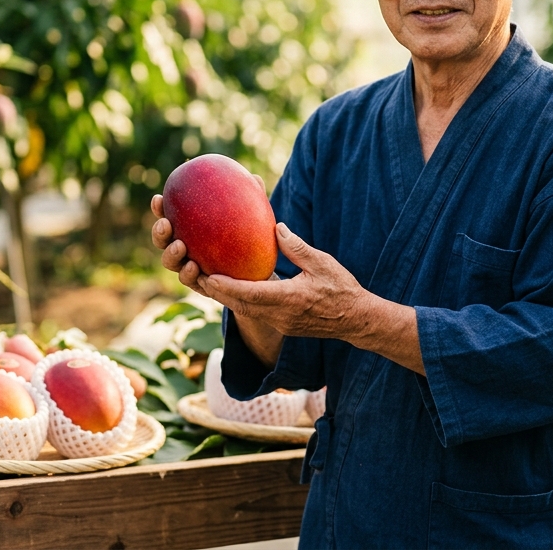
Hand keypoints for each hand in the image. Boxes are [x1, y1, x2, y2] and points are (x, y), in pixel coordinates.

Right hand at [149, 174, 266, 296]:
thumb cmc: (253, 239)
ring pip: (170, 261)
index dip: (160, 208)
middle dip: (159, 232)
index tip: (159, 199)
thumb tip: (253, 177)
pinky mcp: (200, 285)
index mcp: (191, 228)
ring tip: (180, 246)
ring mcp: (190, 266)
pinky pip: (190, 280)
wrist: (261, 273)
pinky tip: (194, 267)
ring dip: (170, 254)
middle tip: (166, 224)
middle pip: (163, 239)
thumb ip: (252, 198)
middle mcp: (186, 247)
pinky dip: (188, 273)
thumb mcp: (255, 219)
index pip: (171, 216)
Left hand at [206, 223, 422, 373]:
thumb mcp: (322, 263)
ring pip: (244, 311)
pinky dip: (239, 301)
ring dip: (225, 297)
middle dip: (217, 292)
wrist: (356, 319)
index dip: (227, 286)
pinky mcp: (282, 325)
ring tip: (206, 281)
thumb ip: (296, 247)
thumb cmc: (342, 288)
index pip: (251, 295)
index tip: (208, 276)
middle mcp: (280, 315)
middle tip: (196, 275)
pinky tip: (230, 289)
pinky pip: (254, 313)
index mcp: (289, 300)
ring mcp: (280, 323)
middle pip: (239, 305)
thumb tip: (276, 227)